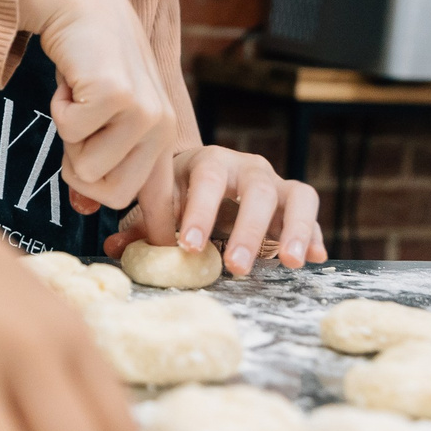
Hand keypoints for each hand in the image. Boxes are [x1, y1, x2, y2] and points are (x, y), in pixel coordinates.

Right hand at [15, 0, 176, 212]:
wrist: (83, 6)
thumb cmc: (90, 65)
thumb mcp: (101, 120)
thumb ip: (99, 163)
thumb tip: (84, 209)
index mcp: (163, 139)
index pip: (160, 201)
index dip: (156, 228)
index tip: (160, 250)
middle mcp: (161, 128)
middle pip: (111, 194)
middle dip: (80, 170)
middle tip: (78, 131)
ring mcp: (142, 111)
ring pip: (87, 166)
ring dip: (67, 134)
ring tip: (78, 98)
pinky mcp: (116, 95)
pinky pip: (69, 130)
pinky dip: (58, 107)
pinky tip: (73, 81)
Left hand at [106, 146, 326, 276]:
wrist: (207, 177)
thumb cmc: (180, 194)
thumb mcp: (162, 204)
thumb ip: (141, 226)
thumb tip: (114, 246)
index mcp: (209, 162)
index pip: (206, 180)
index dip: (198, 212)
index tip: (187, 247)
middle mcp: (247, 168)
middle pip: (258, 190)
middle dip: (248, 230)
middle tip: (236, 267)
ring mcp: (276, 182)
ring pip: (298, 196)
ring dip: (296, 230)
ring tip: (291, 263)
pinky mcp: (296, 201)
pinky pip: (312, 213)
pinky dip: (316, 235)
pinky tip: (317, 258)